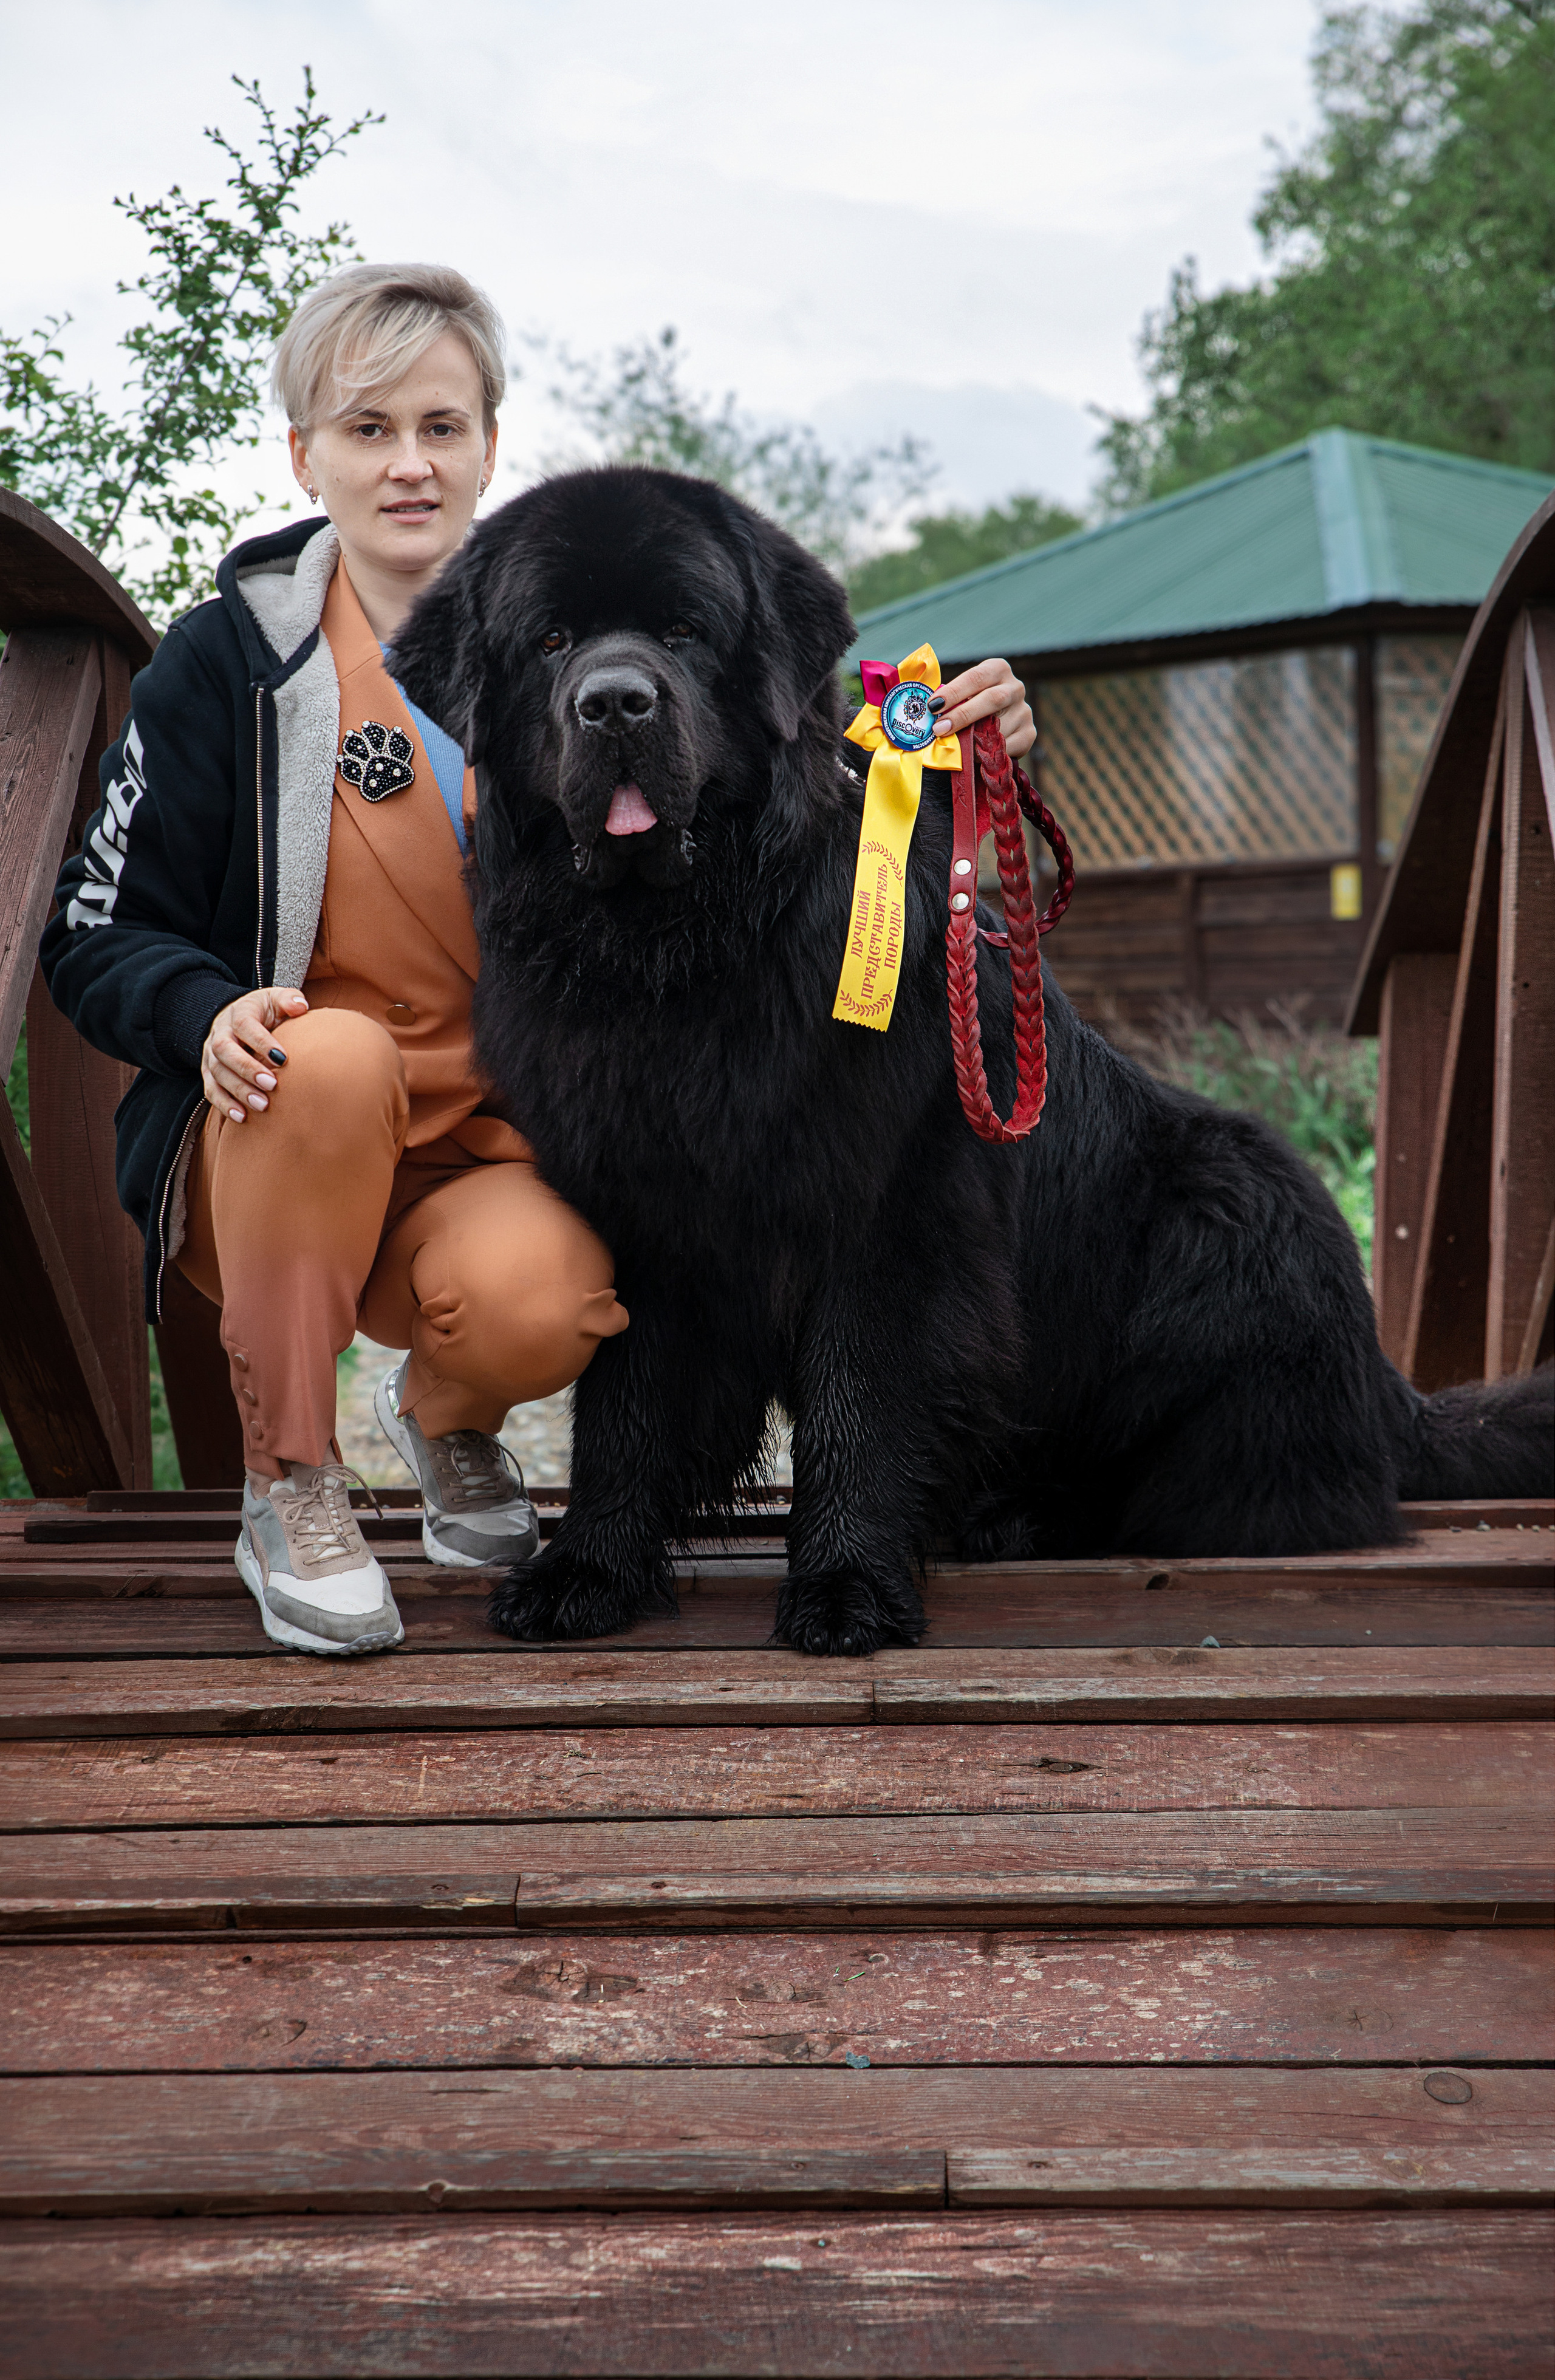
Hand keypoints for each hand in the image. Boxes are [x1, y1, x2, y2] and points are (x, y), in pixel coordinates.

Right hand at [201, 987, 308, 1122]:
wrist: (237, 1020)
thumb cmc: (265, 1012)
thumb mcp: (276, 999)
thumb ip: (289, 999)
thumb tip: (300, 1006)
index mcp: (238, 1013)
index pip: (244, 1025)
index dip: (261, 1041)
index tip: (283, 1059)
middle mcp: (220, 1033)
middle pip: (225, 1051)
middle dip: (247, 1069)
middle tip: (271, 1085)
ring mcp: (211, 1054)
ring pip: (217, 1073)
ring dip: (238, 1090)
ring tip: (262, 1105)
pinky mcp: (209, 1073)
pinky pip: (210, 1090)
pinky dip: (224, 1104)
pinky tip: (241, 1117)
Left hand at [932, 658, 1033, 759]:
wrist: (998, 724)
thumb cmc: (971, 705)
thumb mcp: (963, 695)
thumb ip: (950, 700)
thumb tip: (928, 713)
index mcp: (997, 669)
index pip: (975, 677)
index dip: (954, 692)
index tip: (933, 706)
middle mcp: (1015, 687)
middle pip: (991, 699)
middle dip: (962, 715)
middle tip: (939, 729)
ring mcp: (1024, 711)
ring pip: (999, 727)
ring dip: (974, 740)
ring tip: (954, 747)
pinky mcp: (1029, 733)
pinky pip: (1007, 746)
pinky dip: (989, 753)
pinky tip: (974, 757)